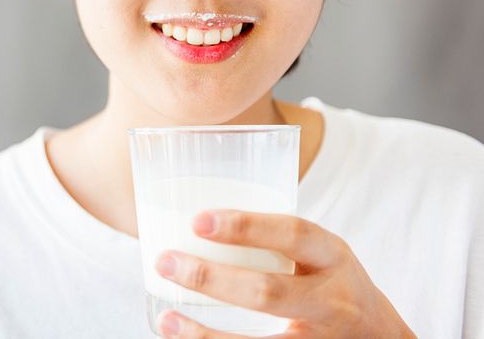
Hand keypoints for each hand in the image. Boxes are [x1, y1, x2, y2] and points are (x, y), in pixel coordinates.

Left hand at [152, 210, 415, 337]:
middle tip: (166, 261)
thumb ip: (274, 239)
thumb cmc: (330, 281)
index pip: (293, 234)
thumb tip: (193, 220)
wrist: (380, 336)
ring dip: (206, 334)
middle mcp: (331, 301)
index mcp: (332, 257)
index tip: (197, 220)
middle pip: (268, 293)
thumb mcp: (320, 252)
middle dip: (211, 278)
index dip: (245, 227)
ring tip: (167, 318)